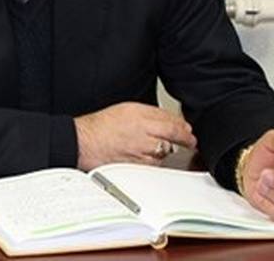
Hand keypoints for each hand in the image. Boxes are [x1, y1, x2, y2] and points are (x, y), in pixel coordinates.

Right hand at [74, 101, 196, 169]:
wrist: (84, 142)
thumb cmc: (99, 127)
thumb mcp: (123, 109)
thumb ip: (147, 113)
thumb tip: (167, 119)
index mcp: (139, 114)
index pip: (170, 118)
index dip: (181, 124)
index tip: (186, 128)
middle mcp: (143, 130)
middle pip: (174, 134)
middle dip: (184, 138)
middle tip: (189, 140)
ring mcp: (142, 149)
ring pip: (166, 151)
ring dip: (167, 149)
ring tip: (155, 147)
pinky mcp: (139, 165)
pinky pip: (155, 164)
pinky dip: (155, 161)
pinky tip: (145, 157)